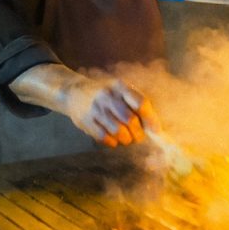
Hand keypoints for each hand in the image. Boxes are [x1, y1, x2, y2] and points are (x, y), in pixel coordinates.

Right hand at [9, 64, 160, 146]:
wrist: (73, 92)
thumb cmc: (104, 94)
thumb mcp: (119, 90)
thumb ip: (136, 103)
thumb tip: (154, 127)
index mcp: (120, 87)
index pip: (140, 102)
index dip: (150, 119)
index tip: (155, 130)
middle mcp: (108, 96)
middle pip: (130, 120)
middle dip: (138, 133)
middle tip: (138, 136)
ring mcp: (96, 108)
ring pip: (118, 131)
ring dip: (126, 139)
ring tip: (126, 138)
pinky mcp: (86, 121)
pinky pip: (104, 138)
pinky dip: (112, 142)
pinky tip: (113, 139)